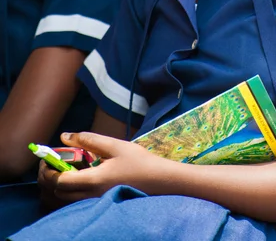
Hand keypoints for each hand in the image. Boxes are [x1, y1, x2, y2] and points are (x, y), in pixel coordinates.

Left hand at [38, 131, 168, 202]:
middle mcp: (91, 197)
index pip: (59, 181)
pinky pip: (74, 203)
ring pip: (64, 201)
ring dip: (58, 186)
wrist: (160, 182)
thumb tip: (65, 136)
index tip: (49, 157)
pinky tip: (77, 178)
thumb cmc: (139, 161)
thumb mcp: (114, 145)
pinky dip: (68, 192)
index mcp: (93, 181)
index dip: (50, 169)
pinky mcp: (99, 205)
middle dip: (50, 178)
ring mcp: (95, 204)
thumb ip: (88, 140)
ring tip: (64, 169)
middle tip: (53, 162)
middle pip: (57, 194)